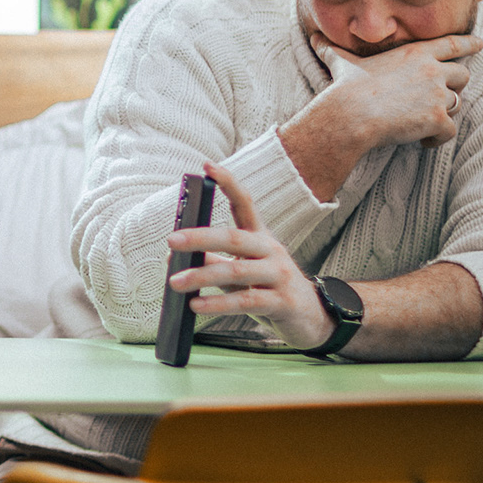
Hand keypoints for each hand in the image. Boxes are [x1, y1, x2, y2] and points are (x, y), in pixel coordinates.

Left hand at [166, 162, 336, 351]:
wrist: (310, 316)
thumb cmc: (268, 288)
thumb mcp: (240, 271)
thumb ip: (213, 261)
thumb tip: (174, 256)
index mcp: (260, 237)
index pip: (245, 203)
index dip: (228, 182)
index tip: (207, 165)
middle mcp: (271, 251)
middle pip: (234, 237)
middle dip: (200, 237)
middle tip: (171, 240)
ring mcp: (279, 275)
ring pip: (236, 270)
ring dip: (201, 276)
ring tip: (175, 282)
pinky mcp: (282, 302)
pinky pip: (246, 300)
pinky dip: (218, 303)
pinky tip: (196, 305)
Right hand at [310, 32, 480, 151]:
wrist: (350, 114)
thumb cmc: (346, 88)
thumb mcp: (341, 63)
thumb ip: (333, 50)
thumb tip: (314, 40)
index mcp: (415, 53)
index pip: (450, 43)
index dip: (468, 43)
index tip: (480, 43)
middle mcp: (432, 70)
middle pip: (462, 75)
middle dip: (454, 86)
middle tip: (437, 100)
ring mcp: (437, 94)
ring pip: (457, 104)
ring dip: (444, 114)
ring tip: (423, 124)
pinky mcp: (437, 118)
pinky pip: (449, 130)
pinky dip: (437, 138)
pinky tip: (421, 142)